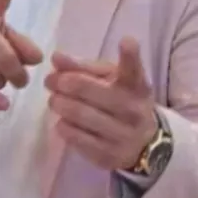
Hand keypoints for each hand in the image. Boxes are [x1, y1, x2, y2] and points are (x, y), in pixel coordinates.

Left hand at [45, 38, 158, 170]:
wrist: (146, 143)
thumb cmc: (122, 100)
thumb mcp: (111, 79)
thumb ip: (84, 67)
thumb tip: (55, 58)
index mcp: (135, 85)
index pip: (134, 70)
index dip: (130, 55)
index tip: (126, 41)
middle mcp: (133, 109)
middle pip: (88, 89)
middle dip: (63, 82)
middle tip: (50, 80)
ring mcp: (123, 135)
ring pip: (80, 114)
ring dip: (59, 104)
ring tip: (55, 100)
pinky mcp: (110, 156)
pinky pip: (77, 138)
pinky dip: (64, 126)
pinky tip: (63, 121)